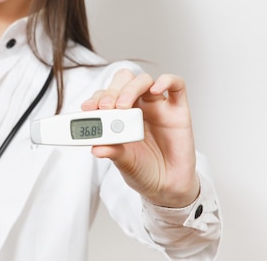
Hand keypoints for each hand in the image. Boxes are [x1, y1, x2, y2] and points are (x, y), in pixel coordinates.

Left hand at [81, 69, 199, 207]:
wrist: (168, 186)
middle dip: (112, 90)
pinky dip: (166, 81)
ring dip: (130, 88)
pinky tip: (155, 90)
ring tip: (123, 106)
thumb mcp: (123, 162)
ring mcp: (158, 106)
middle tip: (106, 107)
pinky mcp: (178, 110)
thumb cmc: (143, 170)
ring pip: (143, 80)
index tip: (88, 108)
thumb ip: (111, 151)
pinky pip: (176, 85)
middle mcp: (137, 106)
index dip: (96, 97)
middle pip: (123, 81)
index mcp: (119, 115)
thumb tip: (95, 148)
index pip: (105, 95)